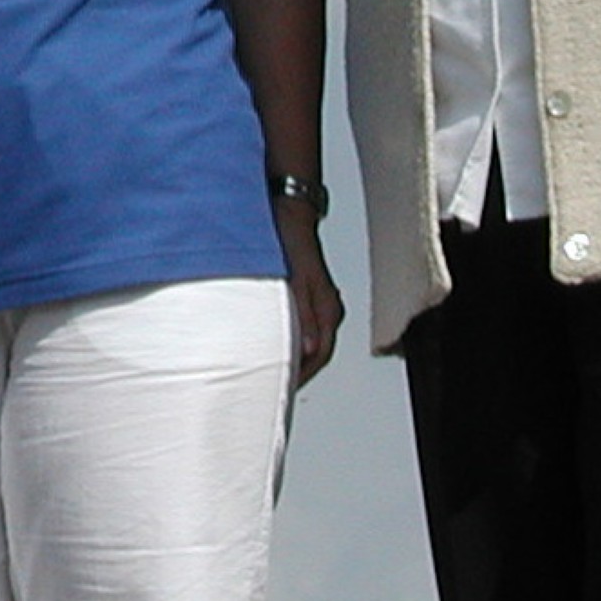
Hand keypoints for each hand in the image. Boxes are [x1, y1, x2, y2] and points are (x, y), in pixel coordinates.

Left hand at [275, 199, 343, 386]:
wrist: (288, 213)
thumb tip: (309, 348)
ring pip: (309, 338)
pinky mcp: (306, 294)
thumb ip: (303, 316)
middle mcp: (326, 308)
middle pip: (316, 351)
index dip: (303, 374)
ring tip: (274, 368)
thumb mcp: (294, 282)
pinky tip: (273, 340)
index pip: (320, 354)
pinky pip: (302, 325)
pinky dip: (290, 337)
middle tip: (277, 385)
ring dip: (294, 354)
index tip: (285, 387)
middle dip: (298, 370)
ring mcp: (317, 301)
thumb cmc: (289, 242)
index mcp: (327, 308)